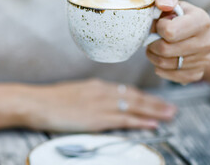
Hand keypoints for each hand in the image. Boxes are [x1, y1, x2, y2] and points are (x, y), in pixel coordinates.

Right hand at [21, 78, 176, 131]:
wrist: (36, 102)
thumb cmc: (52, 99)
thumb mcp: (75, 92)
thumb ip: (92, 96)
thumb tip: (103, 101)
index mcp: (98, 86)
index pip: (128, 91)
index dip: (145, 97)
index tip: (156, 100)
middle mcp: (104, 92)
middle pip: (136, 97)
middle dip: (156, 103)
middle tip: (172, 108)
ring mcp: (102, 105)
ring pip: (134, 107)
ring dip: (154, 111)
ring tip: (170, 115)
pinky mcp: (97, 118)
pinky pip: (124, 120)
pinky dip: (140, 122)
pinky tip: (152, 124)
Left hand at [146, 0, 209, 84]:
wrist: (196, 36)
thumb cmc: (179, 17)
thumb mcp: (174, 2)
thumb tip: (163, 3)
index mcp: (202, 20)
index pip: (170, 32)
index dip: (158, 29)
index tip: (159, 25)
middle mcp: (208, 41)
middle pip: (166, 50)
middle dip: (152, 44)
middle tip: (150, 40)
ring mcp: (205, 59)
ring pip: (166, 64)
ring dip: (154, 57)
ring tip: (154, 48)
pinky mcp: (199, 73)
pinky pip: (173, 77)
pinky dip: (161, 70)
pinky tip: (161, 60)